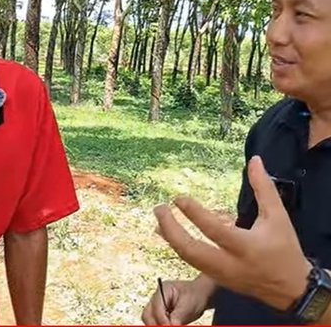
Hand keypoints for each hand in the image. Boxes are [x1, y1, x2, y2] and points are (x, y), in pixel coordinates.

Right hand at [142, 276, 214, 324]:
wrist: (200, 295)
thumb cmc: (195, 296)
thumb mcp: (188, 307)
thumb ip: (177, 318)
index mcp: (163, 289)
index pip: (156, 307)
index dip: (162, 320)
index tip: (170, 326)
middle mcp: (157, 297)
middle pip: (147, 314)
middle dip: (155, 324)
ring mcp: (158, 305)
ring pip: (149, 319)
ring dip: (157, 325)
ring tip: (172, 325)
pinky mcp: (161, 313)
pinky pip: (156, 322)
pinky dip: (162, 325)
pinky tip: (171, 325)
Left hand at [154, 156, 310, 311]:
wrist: (291, 289)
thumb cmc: (284, 248)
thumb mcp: (278, 216)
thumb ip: (264, 187)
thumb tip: (254, 160)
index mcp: (246, 247)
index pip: (214, 231)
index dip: (194, 214)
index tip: (178, 198)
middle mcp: (229, 264)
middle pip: (191, 251)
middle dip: (171, 230)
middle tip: (159, 208)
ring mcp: (220, 275)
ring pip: (187, 258)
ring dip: (170, 237)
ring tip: (158, 217)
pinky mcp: (216, 279)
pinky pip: (191, 262)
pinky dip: (177, 246)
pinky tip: (165, 232)